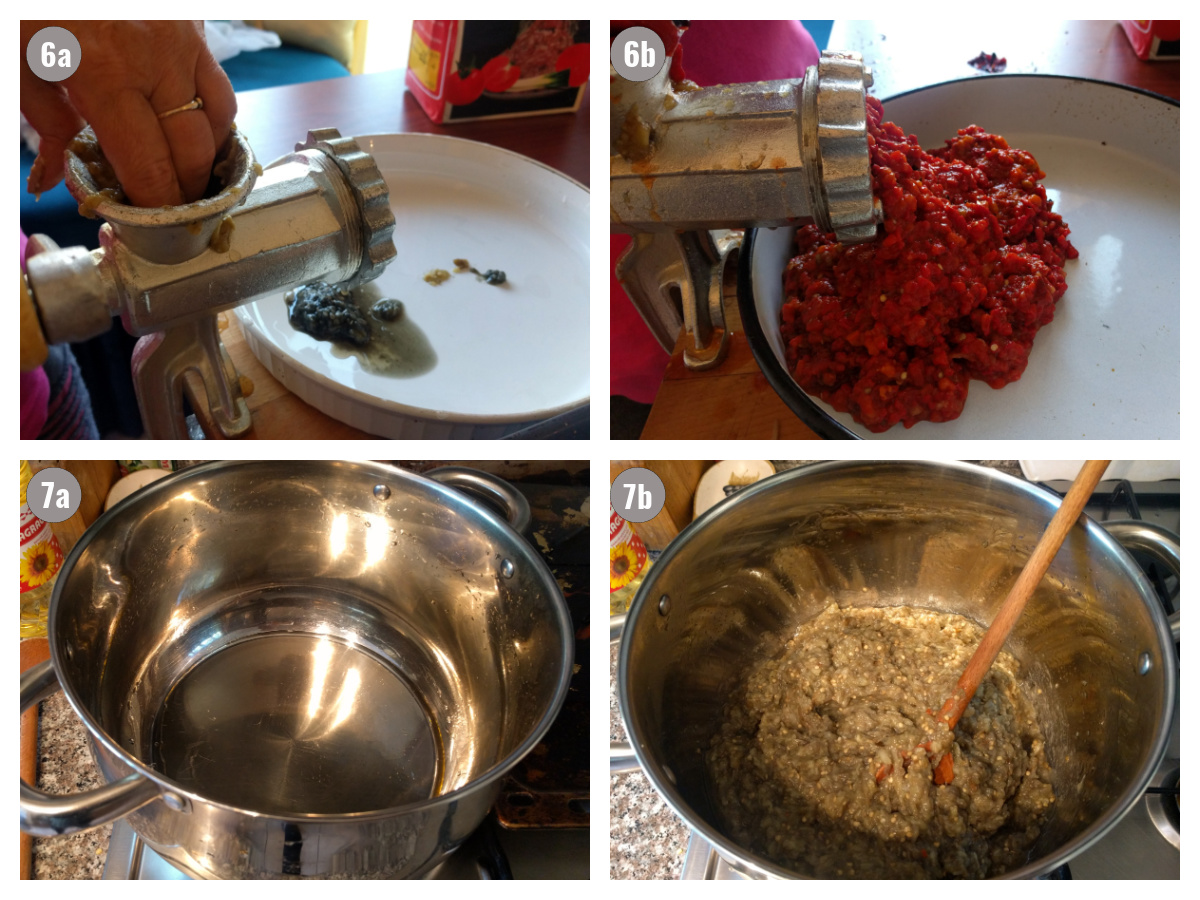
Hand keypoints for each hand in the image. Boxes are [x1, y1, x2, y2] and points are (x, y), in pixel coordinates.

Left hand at [21, 21, 236, 206]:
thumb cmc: (35, 4)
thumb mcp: (18, 58)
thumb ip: (42, 120)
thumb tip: (52, 179)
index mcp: (106, 75)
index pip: (151, 165)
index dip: (158, 204)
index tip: (153, 224)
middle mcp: (156, 62)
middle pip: (193, 151)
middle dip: (187, 190)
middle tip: (171, 209)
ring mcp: (183, 42)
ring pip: (219, 120)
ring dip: (207, 155)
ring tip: (187, 173)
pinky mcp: (194, 25)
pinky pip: (218, 85)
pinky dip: (212, 116)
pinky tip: (192, 127)